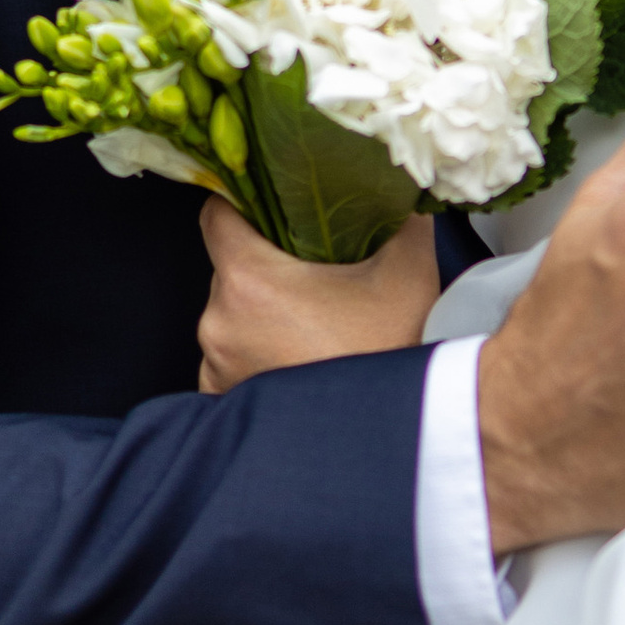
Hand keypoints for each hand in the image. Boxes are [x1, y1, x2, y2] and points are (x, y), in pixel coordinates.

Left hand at [196, 200, 441, 392]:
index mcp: (248, 281)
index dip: (241, 204)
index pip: (216, 217)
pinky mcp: (223, 403)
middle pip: (229, 271)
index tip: (269, 210)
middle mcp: (218, 325)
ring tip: (311, 327)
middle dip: (266, 268)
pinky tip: (297, 362)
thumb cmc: (392, 354)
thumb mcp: (407, 272)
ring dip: (261, 317)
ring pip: (232, 318)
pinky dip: (256, 358)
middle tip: (312, 277)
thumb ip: (398, 219)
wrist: (391, 435)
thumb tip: (397, 190)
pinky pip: (229, 363)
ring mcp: (217, 369)